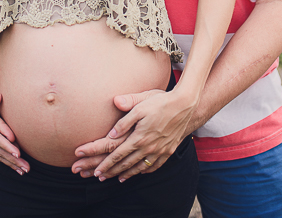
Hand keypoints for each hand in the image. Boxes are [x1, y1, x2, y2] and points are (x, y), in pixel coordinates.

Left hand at [73, 87, 192, 180]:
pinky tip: (140, 172)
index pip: (118, 154)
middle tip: (99, 177)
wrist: (185, 105)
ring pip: (140, 167)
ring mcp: (159, 150)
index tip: (96, 171)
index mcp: (139, 137)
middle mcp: (149, 147)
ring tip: (117, 179)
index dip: (106, 164)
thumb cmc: (160, 101)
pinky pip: (154, 166)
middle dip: (112, 171)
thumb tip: (111, 133)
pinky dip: (145, 171)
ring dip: (127, 174)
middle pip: (127, 164)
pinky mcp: (168, 150)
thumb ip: (124, 119)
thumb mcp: (140, 105)